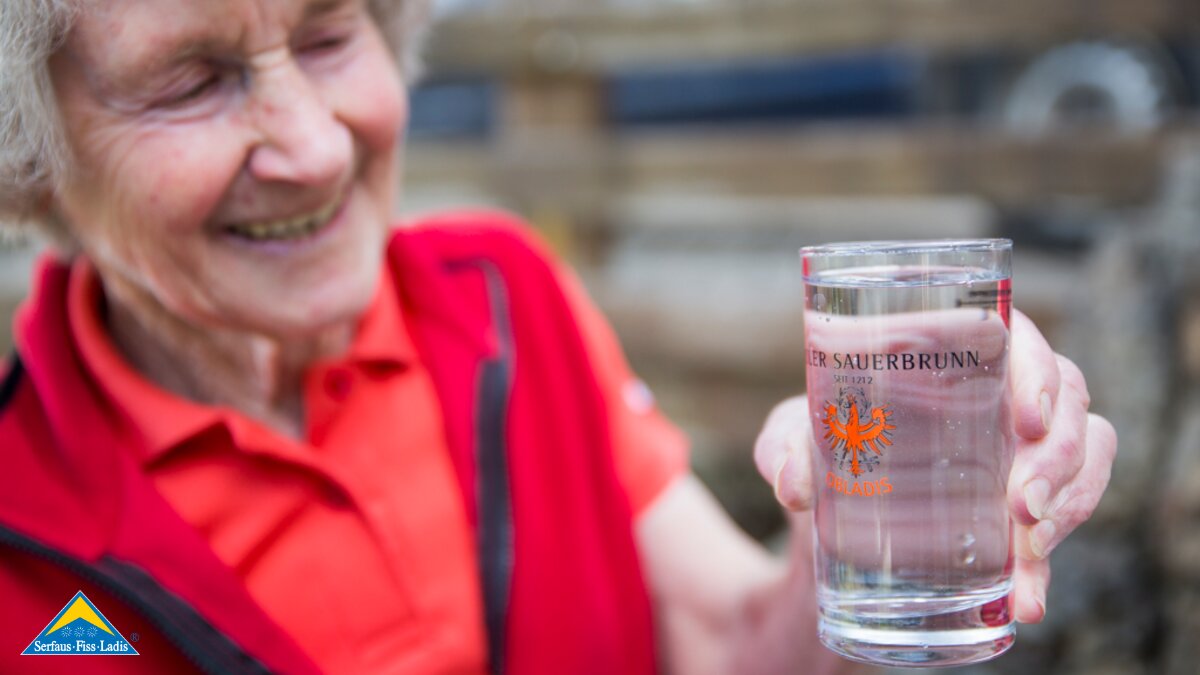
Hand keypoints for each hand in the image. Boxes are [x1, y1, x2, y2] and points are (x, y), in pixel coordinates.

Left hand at [754, 309, 1116, 622]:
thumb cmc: (820, 445)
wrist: (829, 511)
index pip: (1019, 336)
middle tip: (1021, 505)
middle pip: (1068, 402)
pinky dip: (1052, 562)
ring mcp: (1026, 446)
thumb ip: (783, 448)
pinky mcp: (1031, 501)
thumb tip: (794, 484)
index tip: (1028, 419)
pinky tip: (1026, 599)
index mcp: (953, 350)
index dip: (1039, 370)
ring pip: (1087, 456)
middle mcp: (1002, 391)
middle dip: (1058, 457)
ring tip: (1029, 550)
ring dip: (1071, 504)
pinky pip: (1069, 517)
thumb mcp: (791, 438)